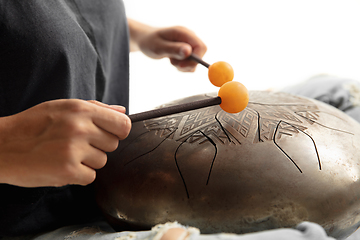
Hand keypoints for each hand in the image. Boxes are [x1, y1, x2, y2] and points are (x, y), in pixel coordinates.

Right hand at [0, 99, 130, 186]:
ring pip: (102, 162)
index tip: (108, 134)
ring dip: (87, 161)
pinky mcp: (67, 171)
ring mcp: (74, 150)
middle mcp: (80, 128)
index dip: (118, 131)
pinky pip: (90, 177)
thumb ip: (96, 108)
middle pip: (113, 144)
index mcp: (81, 110)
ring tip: (64, 154)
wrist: (0, 146)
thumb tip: (123, 111)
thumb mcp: (62, 107)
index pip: (123, 124)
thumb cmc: (33, 125)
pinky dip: (78, 175)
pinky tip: (61, 166)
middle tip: (75, 144)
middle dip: (99, 146)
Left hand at [129, 19, 206, 71]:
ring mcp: (188, 44)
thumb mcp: (159, 47)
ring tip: (171, 60)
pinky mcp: (186, 50)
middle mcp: (189, 37)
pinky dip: (182, 66)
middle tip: (173, 63)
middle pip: (200, 54)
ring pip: (195, 61)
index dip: (196, 58)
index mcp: (184, 32)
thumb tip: (188, 52)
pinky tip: (173, 61)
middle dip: (188, 63)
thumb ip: (173, 49)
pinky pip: (190, 63)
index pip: (201, 47)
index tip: (181, 65)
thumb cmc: (149, 42)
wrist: (145, 40)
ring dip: (184, 65)